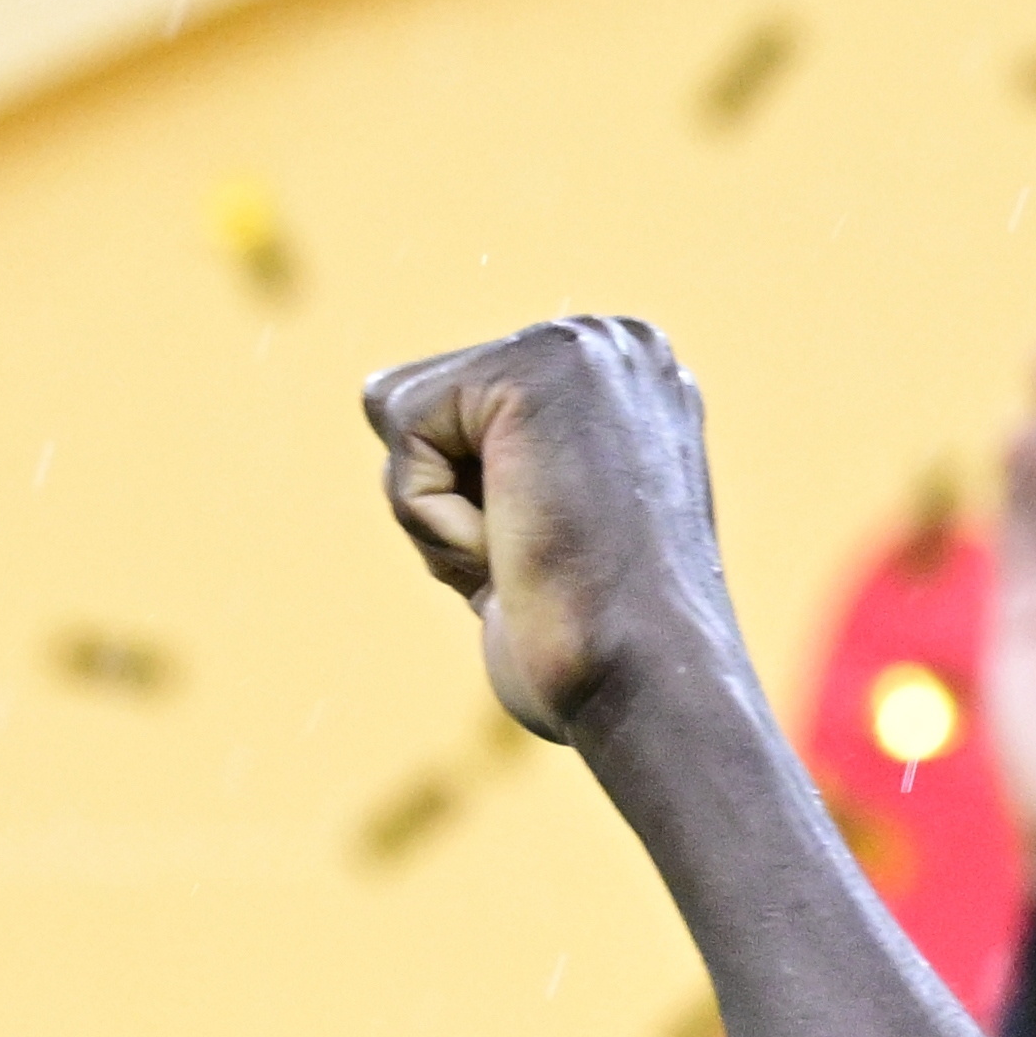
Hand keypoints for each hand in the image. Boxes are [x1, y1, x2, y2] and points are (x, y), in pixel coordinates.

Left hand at [366, 316, 753, 751]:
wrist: (652, 692)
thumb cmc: (601, 654)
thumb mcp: (549, 533)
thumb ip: (496, 461)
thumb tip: (382, 396)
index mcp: (627, 382)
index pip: (460, 415)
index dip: (474, 510)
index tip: (554, 558)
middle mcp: (614, 344)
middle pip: (423, 408)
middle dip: (450, 507)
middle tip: (537, 566)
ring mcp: (583, 346)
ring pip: (404, 418)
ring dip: (440, 518)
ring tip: (531, 559)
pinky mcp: (534, 368)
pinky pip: (401, 428)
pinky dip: (433, 516)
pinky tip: (514, 549)